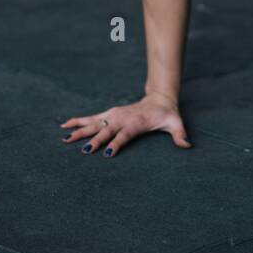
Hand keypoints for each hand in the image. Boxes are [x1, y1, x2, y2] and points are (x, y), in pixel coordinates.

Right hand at [59, 92, 190, 157]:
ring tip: (64, 137)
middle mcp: (122, 119)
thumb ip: (180, 134)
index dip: (117, 143)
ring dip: (79, 130)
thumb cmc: (167, 114)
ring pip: (93, 123)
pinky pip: (91, 119)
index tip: (107, 153)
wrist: (159, 99)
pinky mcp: (109, 114)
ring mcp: (114, 115)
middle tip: (82, 149)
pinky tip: (65, 125)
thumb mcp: (175, 123)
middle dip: (94, 140)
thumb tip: (187, 145)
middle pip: (105, 131)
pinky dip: (78, 121)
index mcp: (135, 123)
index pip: (124, 135)